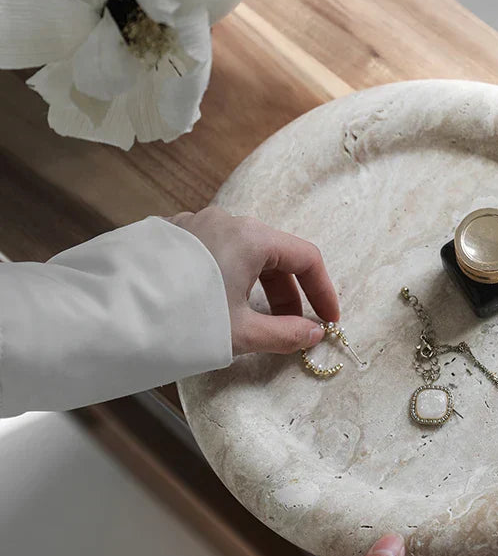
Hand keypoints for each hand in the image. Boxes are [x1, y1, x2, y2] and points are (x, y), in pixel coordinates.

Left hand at [166, 206, 338, 355]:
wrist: (111, 316)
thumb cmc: (181, 321)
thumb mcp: (241, 333)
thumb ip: (286, 334)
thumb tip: (312, 334)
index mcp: (251, 237)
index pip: (305, 257)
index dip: (323, 291)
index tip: (328, 321)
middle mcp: (225, 221)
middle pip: (274, 253)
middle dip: (289, 293)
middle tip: (292, 328)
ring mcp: (195, 224)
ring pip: (243, 253)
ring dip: (259, 287)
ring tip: (255, 322)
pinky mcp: (171, 236)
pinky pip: (215, 253)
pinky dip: (230, 278)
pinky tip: (219, 306)